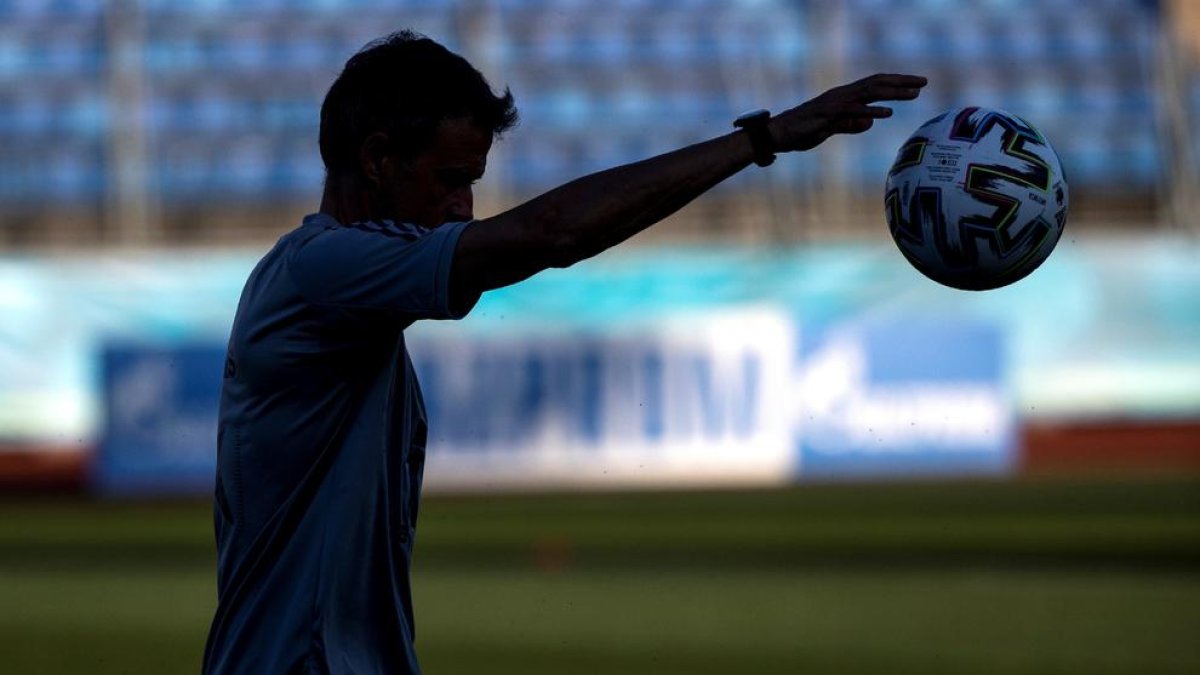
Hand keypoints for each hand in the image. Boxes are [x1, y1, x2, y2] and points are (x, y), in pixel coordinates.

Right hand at [768, 73, 927, 151]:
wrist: (778, 134)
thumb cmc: (802, 131)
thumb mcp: (832, 129)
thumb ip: (850, 125)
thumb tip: (870, 123)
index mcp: (844, 97)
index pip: (875, 85)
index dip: (896, 83)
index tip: (917, 85)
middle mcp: (842, 95)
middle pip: (877, 83)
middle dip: (901, 82)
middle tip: (923, 82)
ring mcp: (835, 103)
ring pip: (869, 93)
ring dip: (893, 92)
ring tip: (913, 94)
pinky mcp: (829, 115)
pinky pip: (853, 112)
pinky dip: (871, 112)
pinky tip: (887, 114)